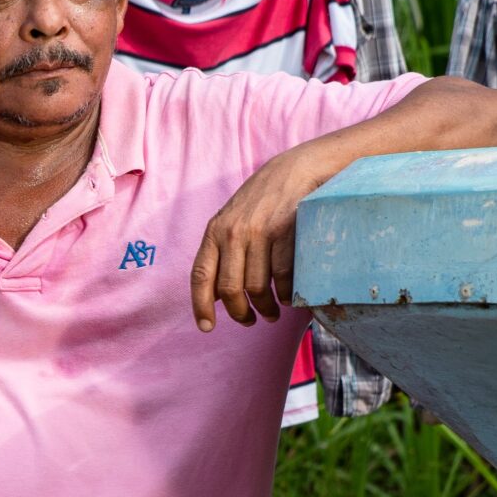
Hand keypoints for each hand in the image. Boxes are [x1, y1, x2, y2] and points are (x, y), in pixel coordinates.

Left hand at [190, 140, 336, 331]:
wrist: (296, 169)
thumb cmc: (262, 200)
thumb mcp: (232, 221)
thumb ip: (221, 253)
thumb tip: (214, 295)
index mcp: (215, 232)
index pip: (201, 276)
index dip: (201, 305)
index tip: (207, 327)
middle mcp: (234, 233)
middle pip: (231, 288)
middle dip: (240, 313)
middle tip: (250, 321)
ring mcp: (260, 232)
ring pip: (257, 286)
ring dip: (265, 308)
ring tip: (271, 314)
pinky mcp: (286, 231)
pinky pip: (283, 276)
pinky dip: (286, 293)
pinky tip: (288, 297)